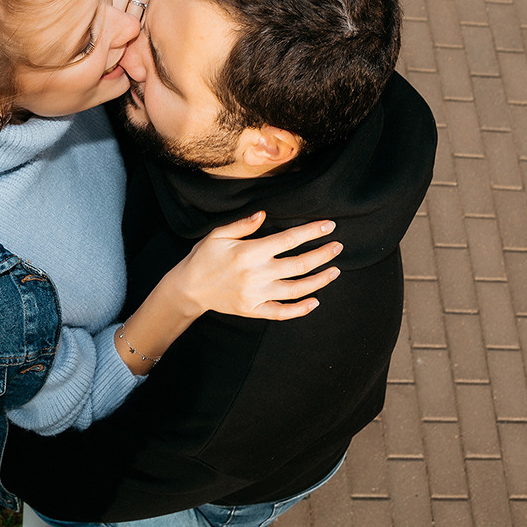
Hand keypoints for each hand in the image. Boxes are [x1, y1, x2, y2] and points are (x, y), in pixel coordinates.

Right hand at [167, 212, 341, 320]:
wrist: (188, 288)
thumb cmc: (203, 257)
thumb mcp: (218, 235)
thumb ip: (243, 225)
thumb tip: (264, 214)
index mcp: (249, 252)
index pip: (288, 240)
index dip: (311, 232)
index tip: (329, 226)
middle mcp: (256, 274)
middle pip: (299, 264)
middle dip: (323, 254)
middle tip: (338, 246)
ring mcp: (256, 295)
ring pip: (296, 289)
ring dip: (319, 280)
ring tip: (335, 271)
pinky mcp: (253, 310)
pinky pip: (282, 312)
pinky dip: (300, 309)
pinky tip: (315, 301)